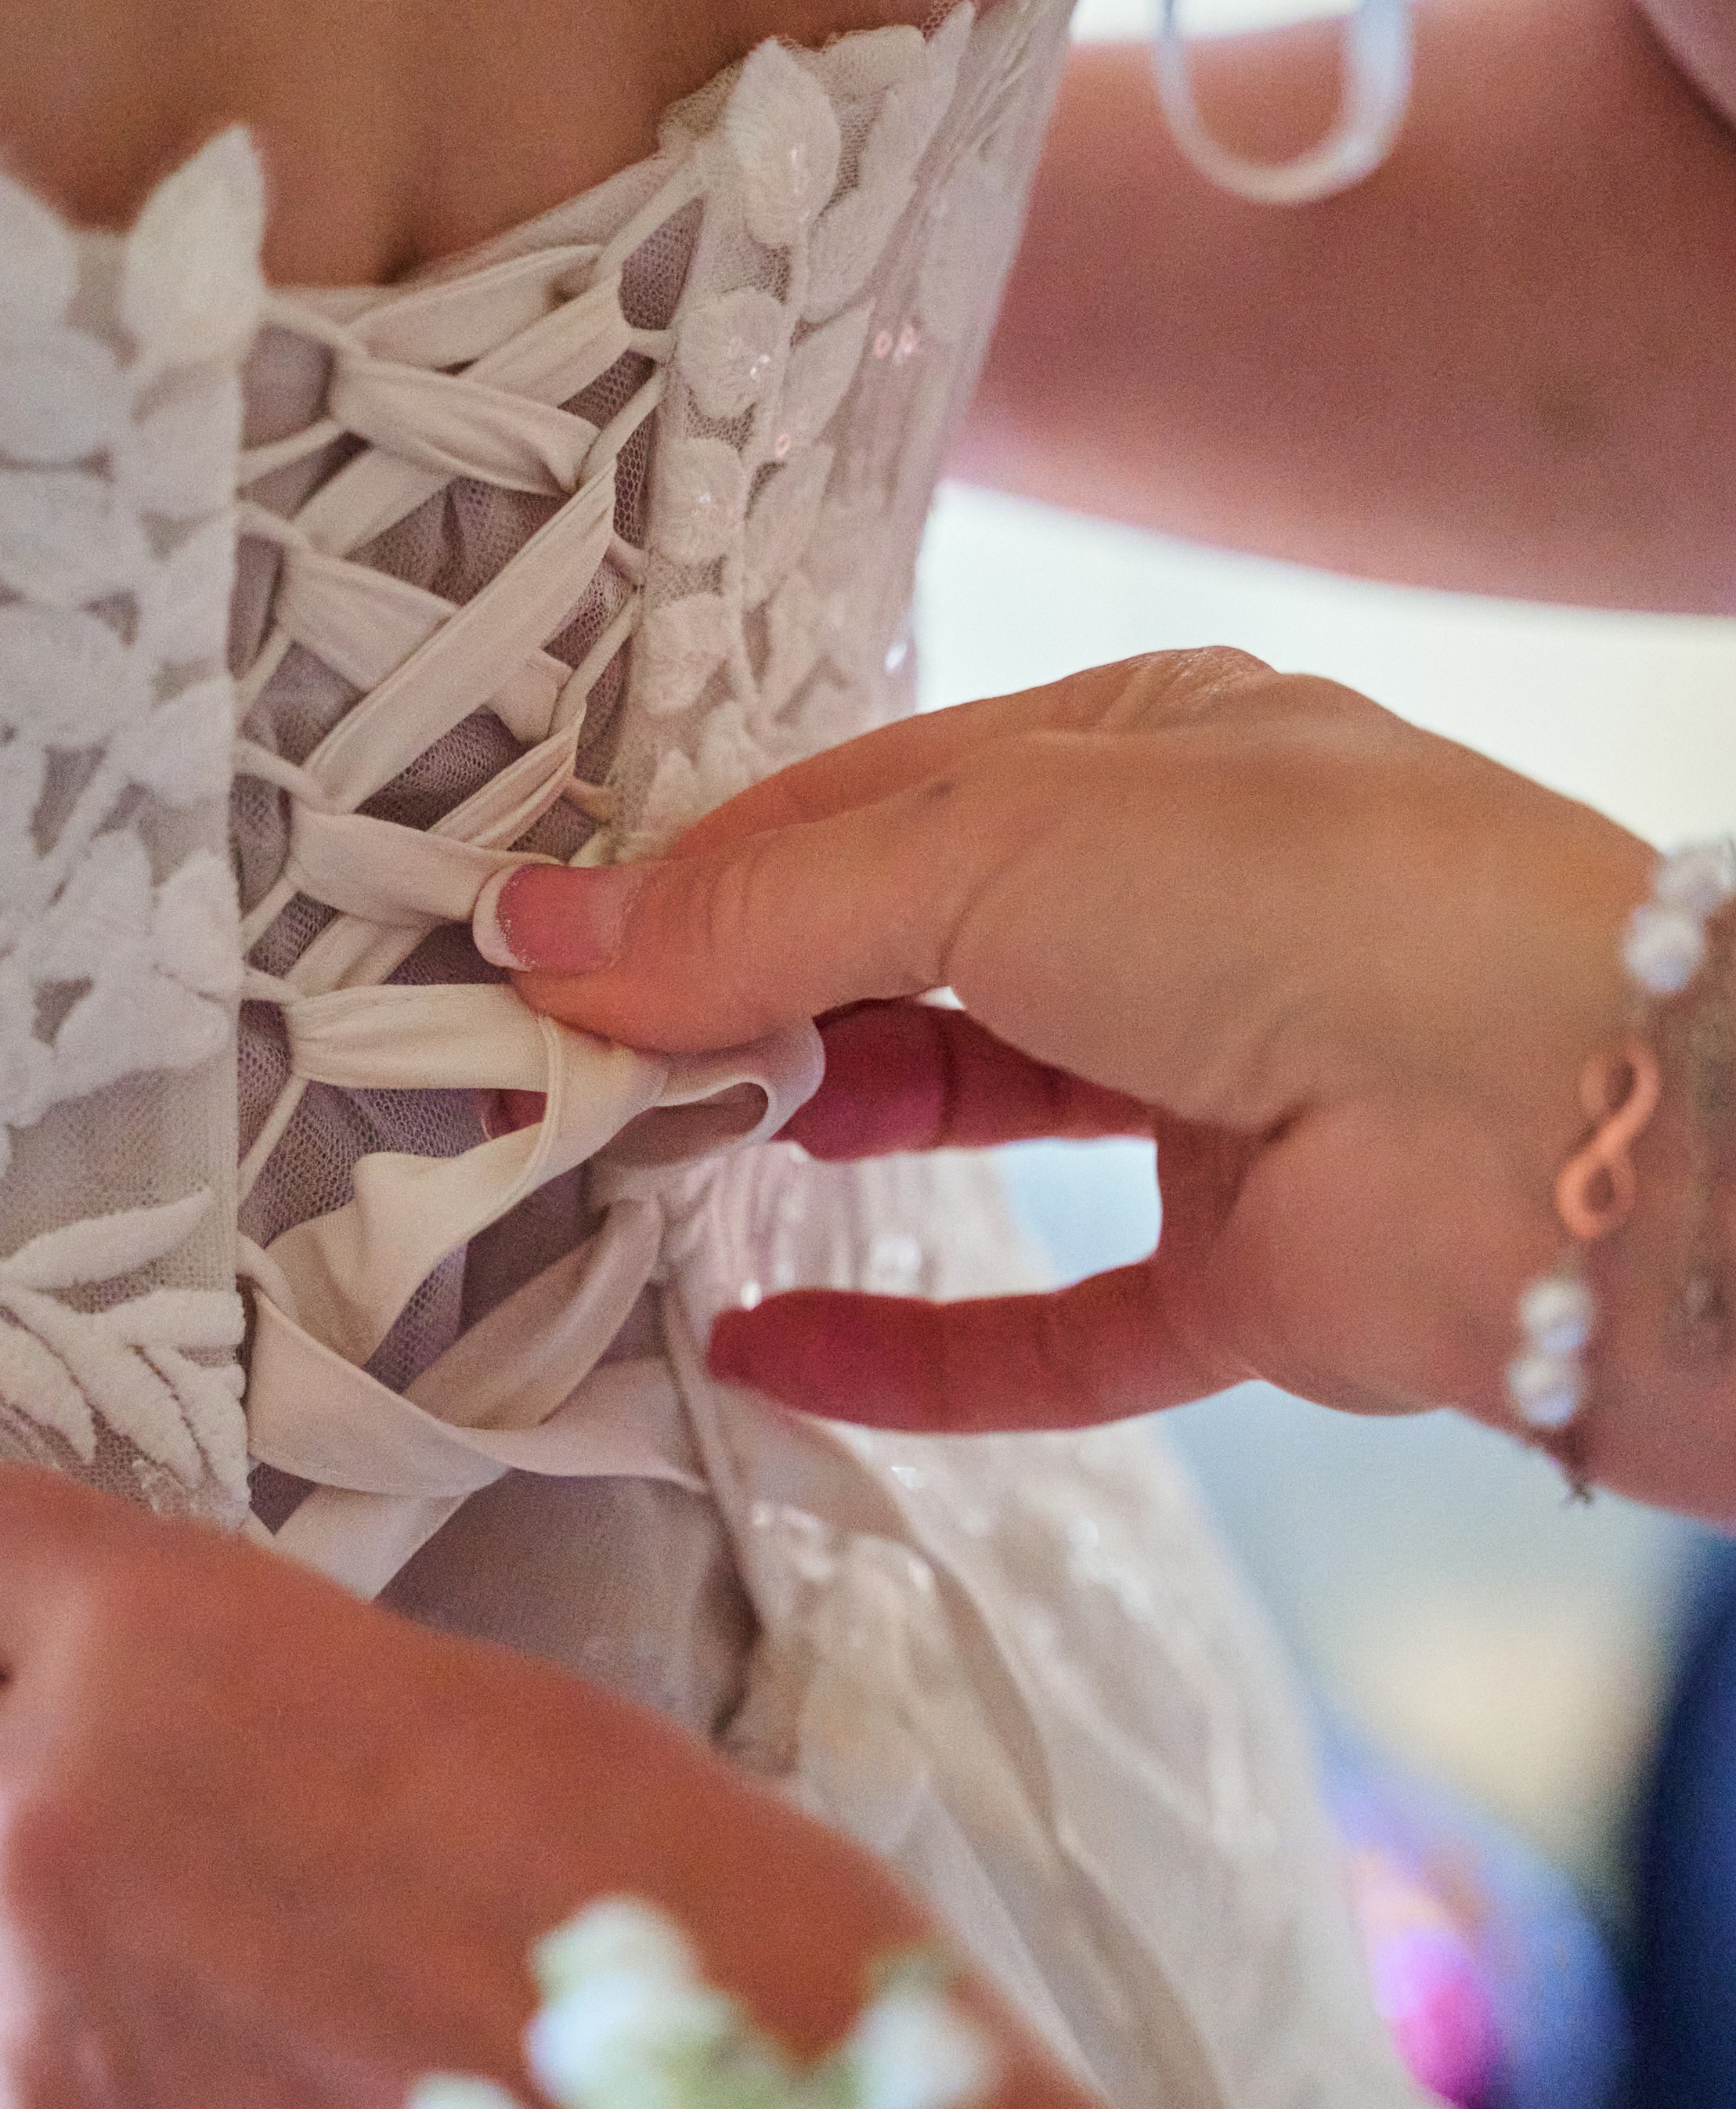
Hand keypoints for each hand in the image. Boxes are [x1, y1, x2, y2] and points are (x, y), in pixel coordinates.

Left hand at [0, 1470, 1155, 2108]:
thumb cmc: (698, 1921)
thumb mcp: (499, 1706)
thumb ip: (298, 1685)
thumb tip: (230, 1706)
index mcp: (173, 1653)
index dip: (5, 1560)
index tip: (34, 1587)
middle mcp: (51, 1838)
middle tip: (13, 1740)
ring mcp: (30, 2057)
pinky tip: (82, 2107)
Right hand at [478, 651, 1723, 1512]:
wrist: (1563, 1127)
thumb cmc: (1305, 902)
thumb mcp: (995, 843)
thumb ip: (770, 904)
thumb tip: (549, 938)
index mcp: (1139, 756)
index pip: (868, 806)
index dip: (701, 877)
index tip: (545, 958)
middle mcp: (1179, 912)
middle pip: (907, 957)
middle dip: (741, 1004)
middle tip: (572, 1070)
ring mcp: (1218, 1094)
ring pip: (972, 1122)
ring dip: (813, 1139)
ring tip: (647, 1169)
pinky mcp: (1247, 1274)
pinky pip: (1052, 1328)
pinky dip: (914, 1352)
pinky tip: (768, 1353)